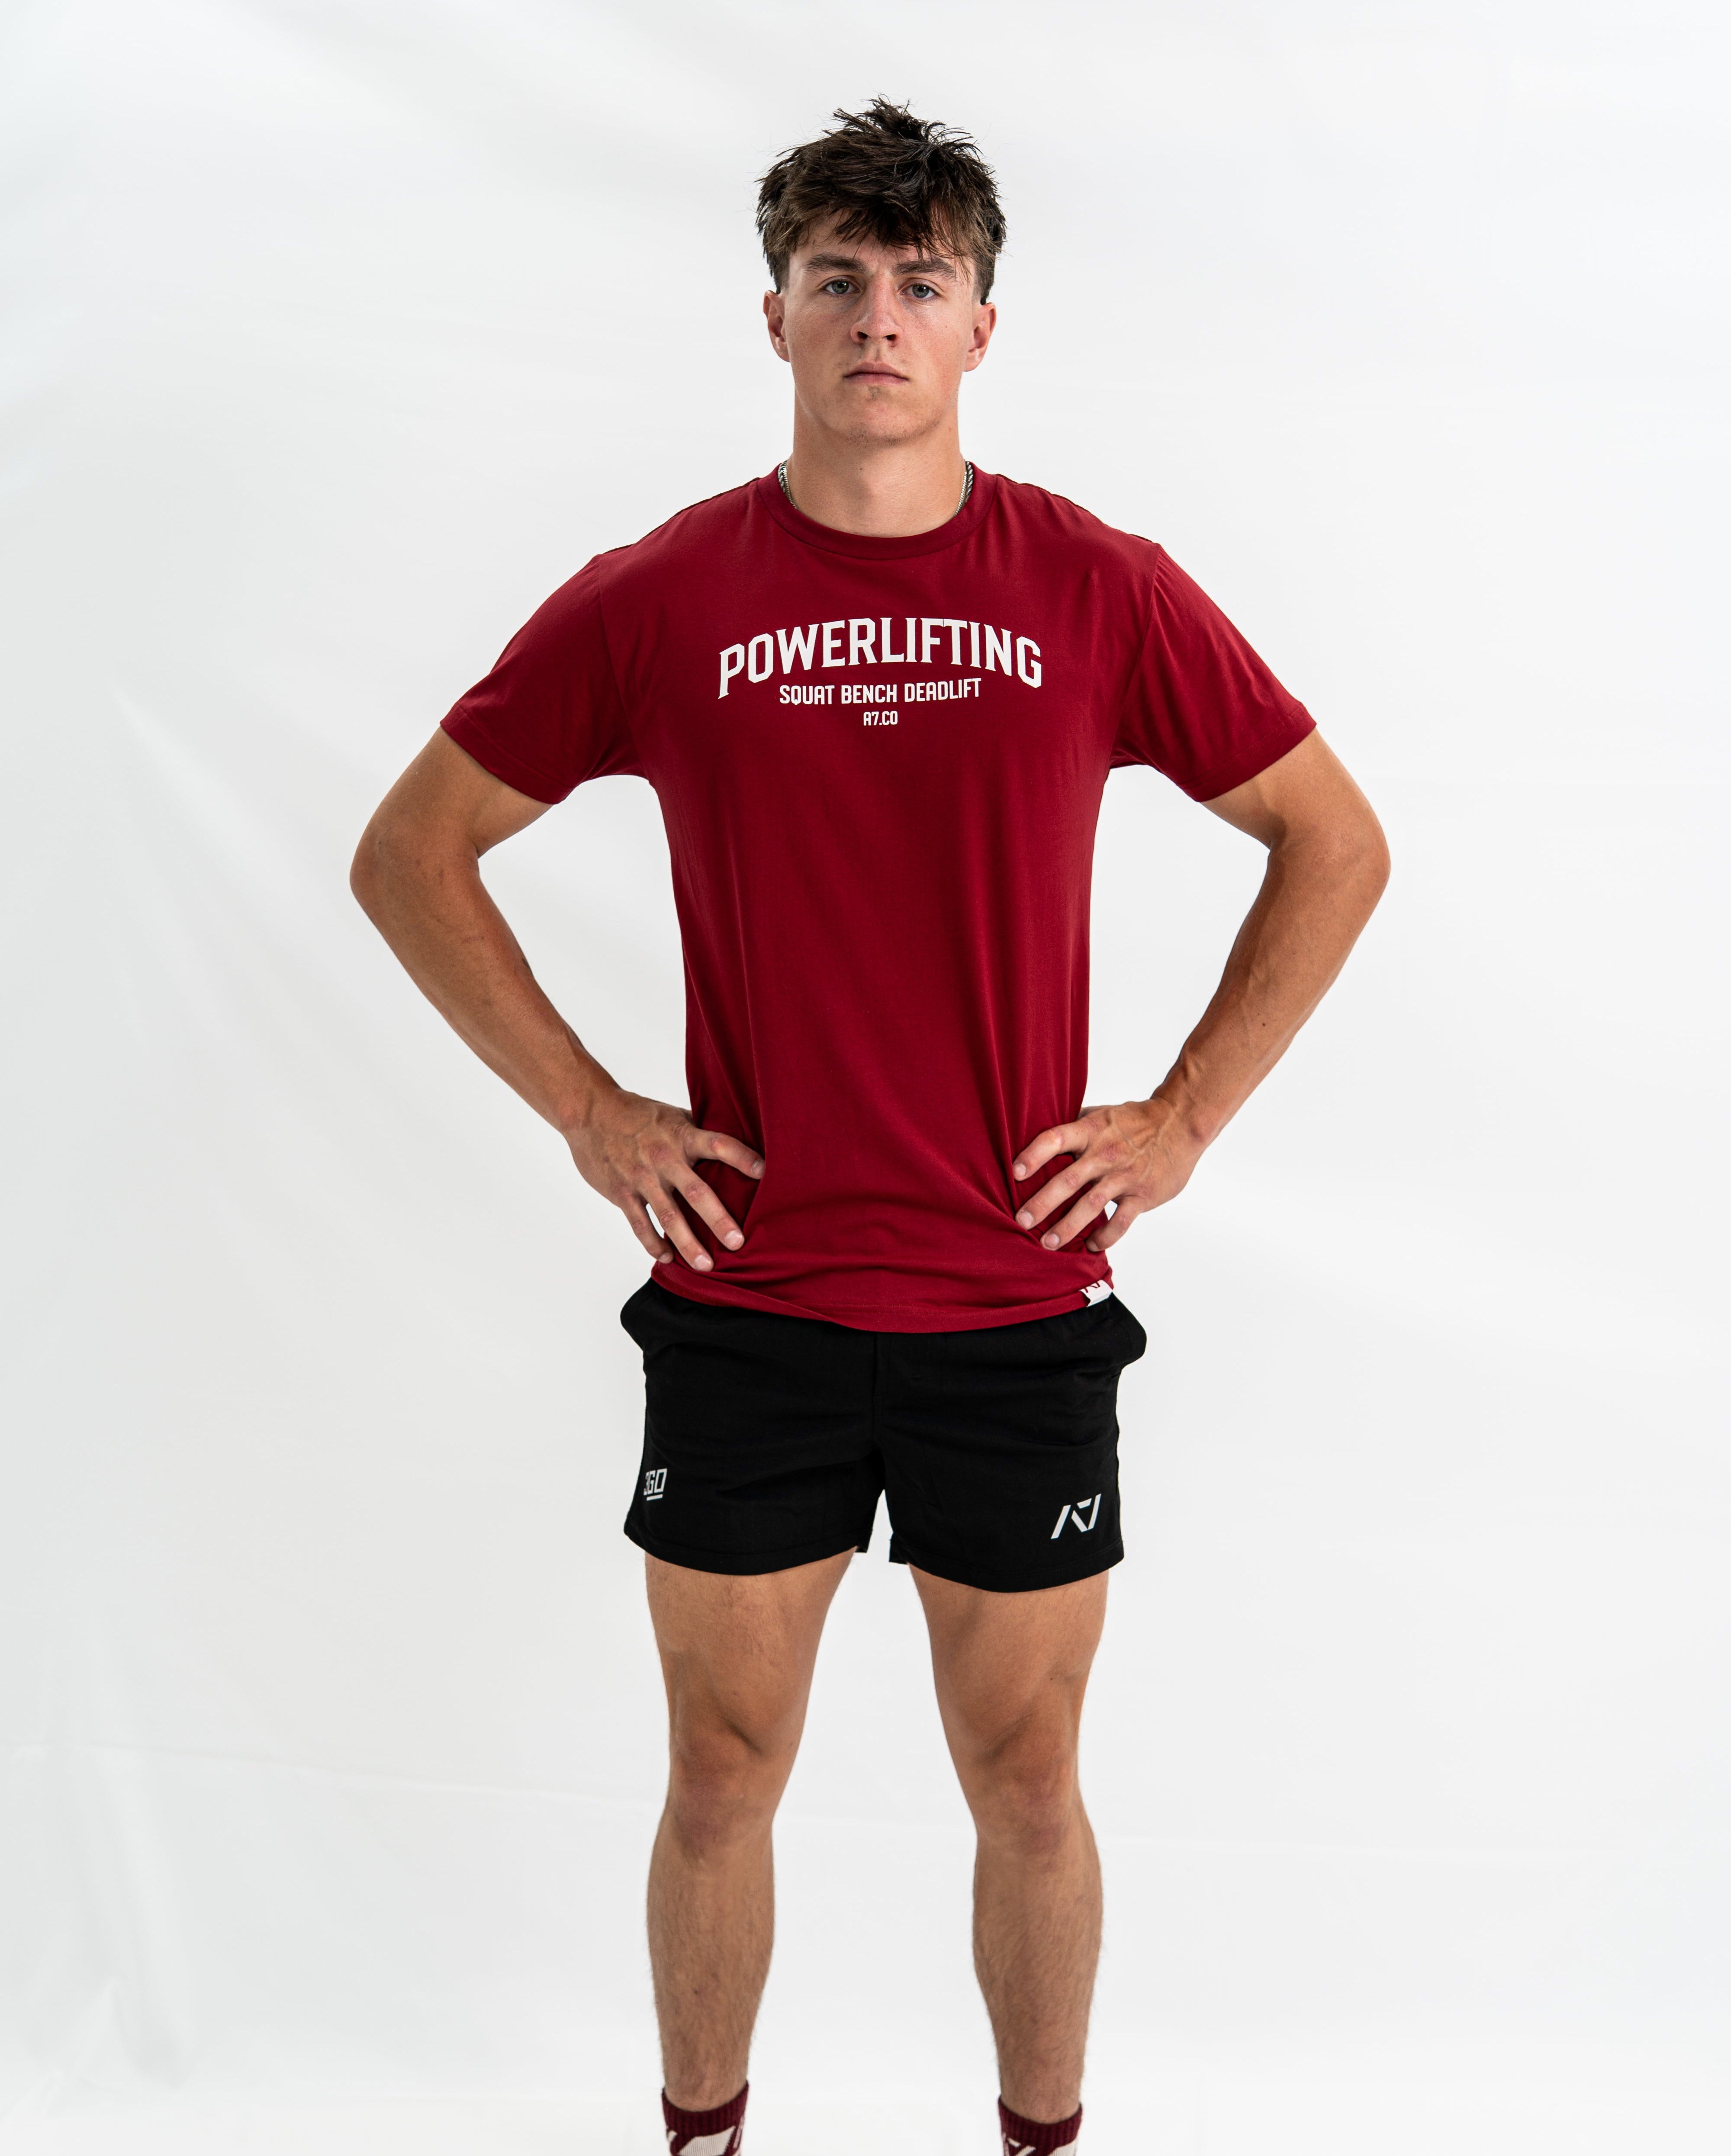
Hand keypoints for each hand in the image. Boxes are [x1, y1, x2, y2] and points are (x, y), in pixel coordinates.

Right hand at [566, 1087, 762, 1272]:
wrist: (590, 1112)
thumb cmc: (637, 1114)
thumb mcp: (672, 1116)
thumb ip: (697, 1135)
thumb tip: (731, 1151)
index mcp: (682, 1135)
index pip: (718, 1145)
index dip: (741, 1157)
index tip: (764, 1172)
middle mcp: (664, 1157)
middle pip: (697, 1192)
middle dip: (719, 1220)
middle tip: (738, 1243)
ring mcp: (642, 1177)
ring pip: (669, 1216)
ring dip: (688, 1244)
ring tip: (706, 1265)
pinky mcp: (622, 1193)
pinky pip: (641, 1224)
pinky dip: (654, 1244)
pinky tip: (667, 1258)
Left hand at [1011, 1096, 1202, 1254]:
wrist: (1180, 1124)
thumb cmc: (1134, 1120)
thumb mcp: (1100, 1115)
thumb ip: (1072, 1126)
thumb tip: (1034, 1131)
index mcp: (1091, 1131)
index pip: (1055, 1139)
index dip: (1034, 1155)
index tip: (1014, 1173)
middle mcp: (1105, 1153)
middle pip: (1068, 1179)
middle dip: (1042, 1203)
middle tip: (1021, 1221)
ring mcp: (1124, 1176)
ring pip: (1091, 1205)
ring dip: (1068, 1227)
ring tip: (1047, 1243)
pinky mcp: (1143, 1194)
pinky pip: (1121, 1222)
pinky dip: (1105, 1237)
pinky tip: (1091, 1246)